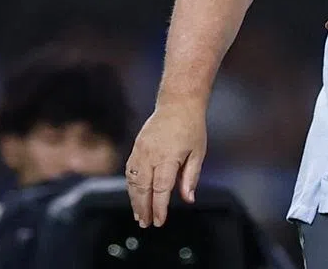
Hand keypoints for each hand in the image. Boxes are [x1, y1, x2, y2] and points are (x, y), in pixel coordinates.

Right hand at [125, 101, 207, 227]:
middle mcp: (150, 155)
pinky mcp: (135, 147)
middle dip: (143, 208)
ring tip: (138, 214)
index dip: (159, 207)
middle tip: (145, 223)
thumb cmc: (191, 128)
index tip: (159, 221)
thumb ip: (191, 177)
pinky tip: (135, 195)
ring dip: (134, 199)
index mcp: (167, 157)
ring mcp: (140, 151)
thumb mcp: (198, 152)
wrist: (178, 104)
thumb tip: (188, 199)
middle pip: (142, 188)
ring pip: (133, 181)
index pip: (160, 189)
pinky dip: (131, 185)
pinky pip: (129, 171)